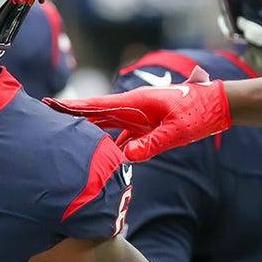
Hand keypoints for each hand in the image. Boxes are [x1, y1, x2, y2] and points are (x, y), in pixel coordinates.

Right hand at [43, 67, 230, 160]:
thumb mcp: (177, 131)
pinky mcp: (144, 125)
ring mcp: (136, 116)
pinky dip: (106, 142)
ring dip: (85, 129)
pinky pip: (119, 134)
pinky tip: (99, 153)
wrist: (218, 105)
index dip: (71, 106)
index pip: (95, 106)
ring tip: (63, 135)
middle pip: (93, 113)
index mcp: (134, 103)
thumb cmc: (199, 113)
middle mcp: (131, 108)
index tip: (49, 104)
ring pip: (104, 123)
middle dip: (69, 115)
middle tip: (43, 116)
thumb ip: (152, 143)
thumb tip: (126, 157)